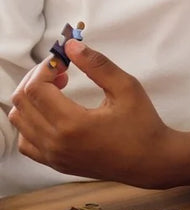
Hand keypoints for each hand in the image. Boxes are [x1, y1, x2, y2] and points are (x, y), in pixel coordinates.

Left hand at [8, 38, 189, 186]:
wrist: (150, 161)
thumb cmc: (143, 124)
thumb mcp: (127, 88)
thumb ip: (98, 65)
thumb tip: (71, 45)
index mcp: (72, 124)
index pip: (36, 88)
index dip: (46, 67)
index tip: (64, 60)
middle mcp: (56, 142)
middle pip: (21, 102)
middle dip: (36, 78)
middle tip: (61, 71)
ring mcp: (53, 156)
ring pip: (19, 121)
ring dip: (32, 99)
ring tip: (58, 90)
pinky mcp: (55, 163)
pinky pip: (26, 141)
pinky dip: (31, 122)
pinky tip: (52, 113)